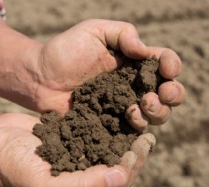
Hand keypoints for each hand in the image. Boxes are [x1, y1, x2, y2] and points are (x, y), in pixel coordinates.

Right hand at [0, 113, 155, 186]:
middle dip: (131, 160)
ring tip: (139, 131)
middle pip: (112, 177)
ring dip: (122, 146)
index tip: (137, 153)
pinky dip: (105, 134)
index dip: (127, 176)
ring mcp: (72, 166)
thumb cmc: (12, 169)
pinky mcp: (68, 147)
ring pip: (105, 159)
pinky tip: (118, 122)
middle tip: (146, 140)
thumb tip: (120, 178)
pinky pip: (92, 142)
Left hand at [35, 19, 184, 129]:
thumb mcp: (94, 31)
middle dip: (172, 94)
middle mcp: (131, 85)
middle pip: (166, 94)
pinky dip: (139, 124)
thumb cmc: (64, 51)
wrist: (40, 78)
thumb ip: (123, 34)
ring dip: (158, 111)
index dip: (171, 66)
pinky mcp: (109, 123)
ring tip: (141, 104)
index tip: (166, 68)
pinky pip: (133, 129)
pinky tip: (129, 116)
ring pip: (155, 114)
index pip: (163, 64)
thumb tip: (146, 52)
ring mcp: (121, 106)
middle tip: (160, 93)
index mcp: (132, 62)